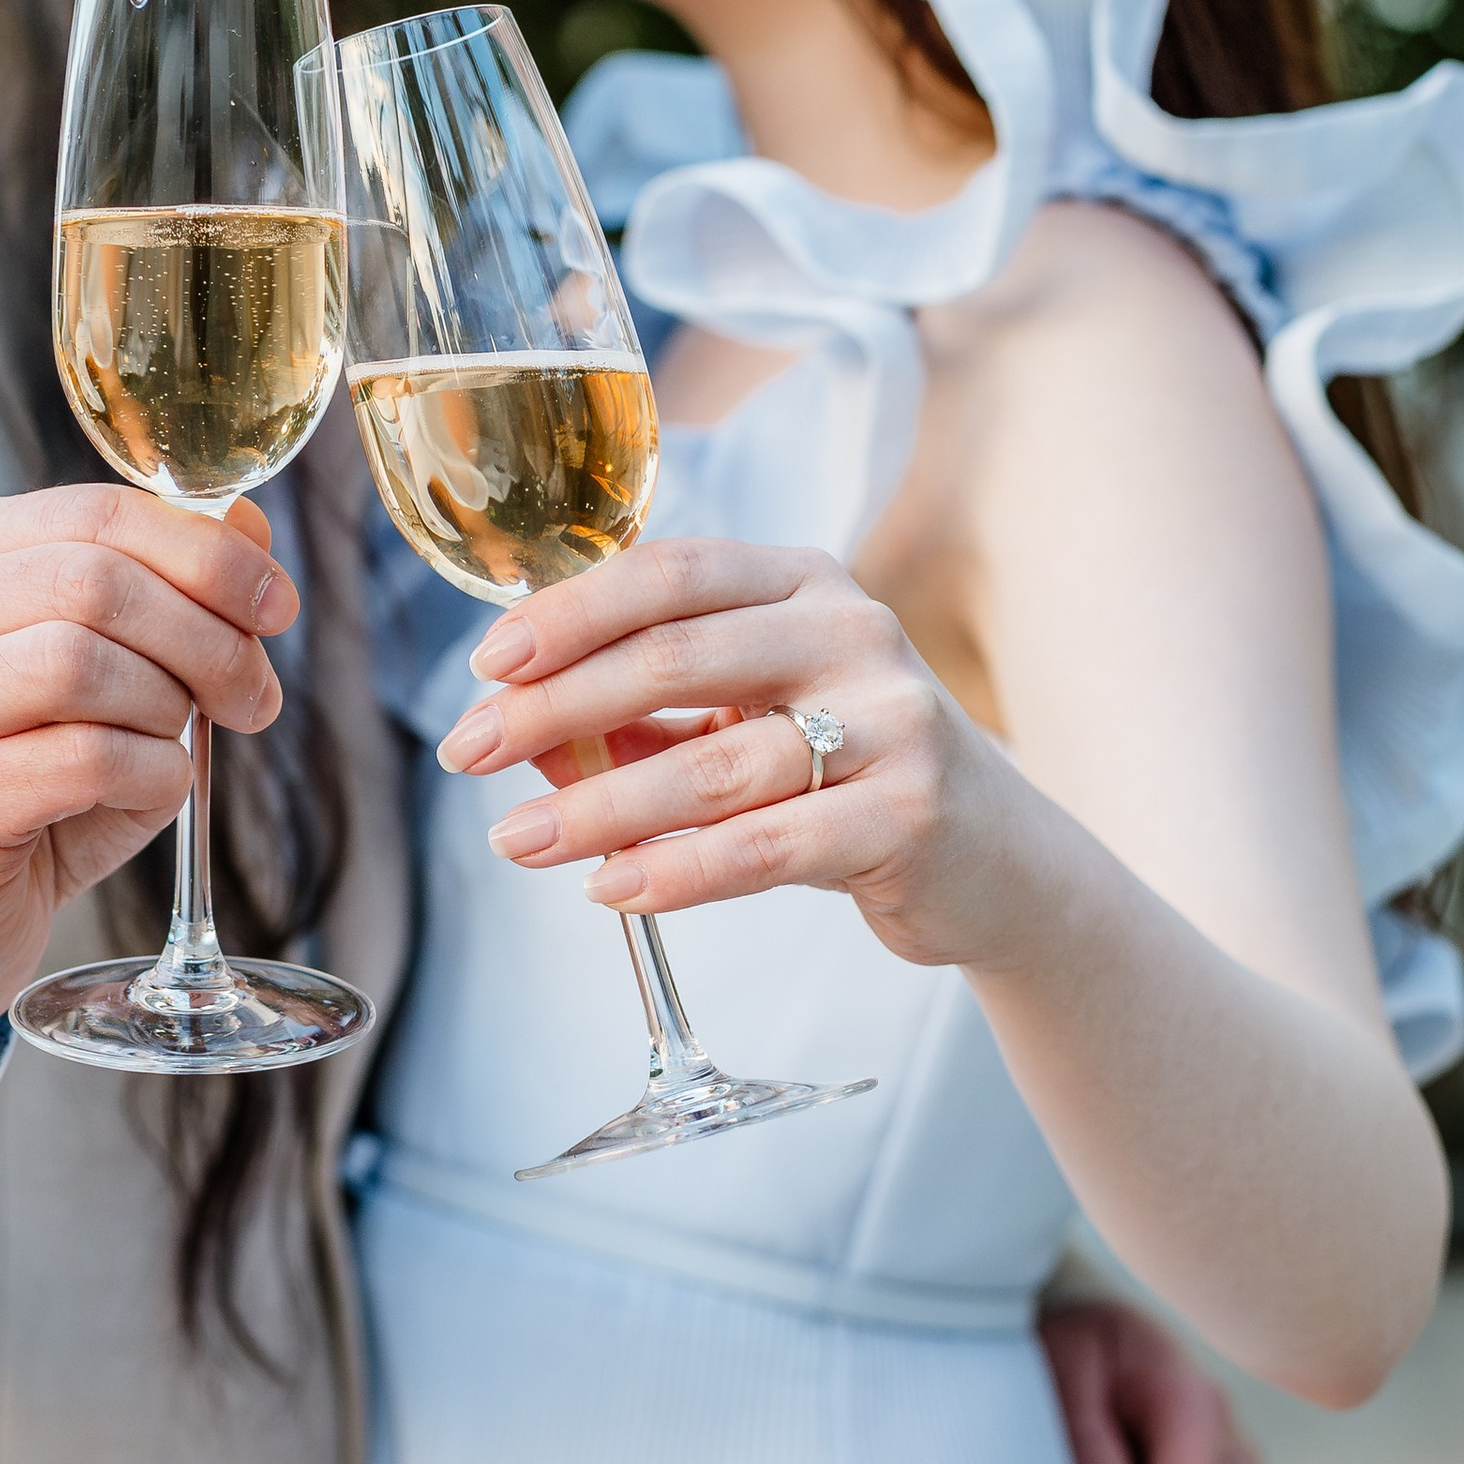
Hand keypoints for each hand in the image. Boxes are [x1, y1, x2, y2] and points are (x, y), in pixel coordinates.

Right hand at [0, 487, 294, 1057]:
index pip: (95, 512)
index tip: (277, 605)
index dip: (207, 553)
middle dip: (207, 636)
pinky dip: (150, 777)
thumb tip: (252, 528)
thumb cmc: (20, 787)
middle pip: (95, 582)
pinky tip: (142, 796)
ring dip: (170, 708)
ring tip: (177, 748)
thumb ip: (162, 592)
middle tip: (254, 696)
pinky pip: (85, 760)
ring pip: (82, 663)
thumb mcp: (98, 672)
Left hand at [436, 537, 1049, 975]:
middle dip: (553, 707)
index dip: (569, 613)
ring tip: (516, 841)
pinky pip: (768, 846)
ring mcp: (891, 720)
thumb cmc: (845, 773)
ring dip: (597, 807)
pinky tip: (610, 890)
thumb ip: (646, 719)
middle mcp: (854, 630)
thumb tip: (520, 732)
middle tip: (464, 753)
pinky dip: (677, 872)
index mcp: (804, 581)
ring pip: (713, 764)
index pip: (669, 573)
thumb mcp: (748, 720)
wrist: (998, 860)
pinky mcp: (911, 813)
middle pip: (675, 656)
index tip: (484, 665)